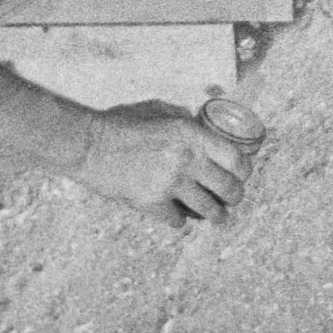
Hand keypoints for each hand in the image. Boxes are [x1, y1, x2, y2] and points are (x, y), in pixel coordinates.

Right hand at [73, 101, 250, 229]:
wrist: (88, 145)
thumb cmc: (120, 124)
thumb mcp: (159, 111)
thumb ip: (184, 121)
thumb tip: (203, 128)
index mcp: (191, 134)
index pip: (235, 159)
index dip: (245, 171)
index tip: (243, 176)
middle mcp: (186, 159)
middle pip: (228, 188)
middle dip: (235, 197)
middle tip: (233, 200)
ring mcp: (169, 183)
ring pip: (208, 209)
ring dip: (216, 216)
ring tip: (218, 218)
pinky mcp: (151, 203)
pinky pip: (177, 220)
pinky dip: (179, 221)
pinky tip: (178, 217)